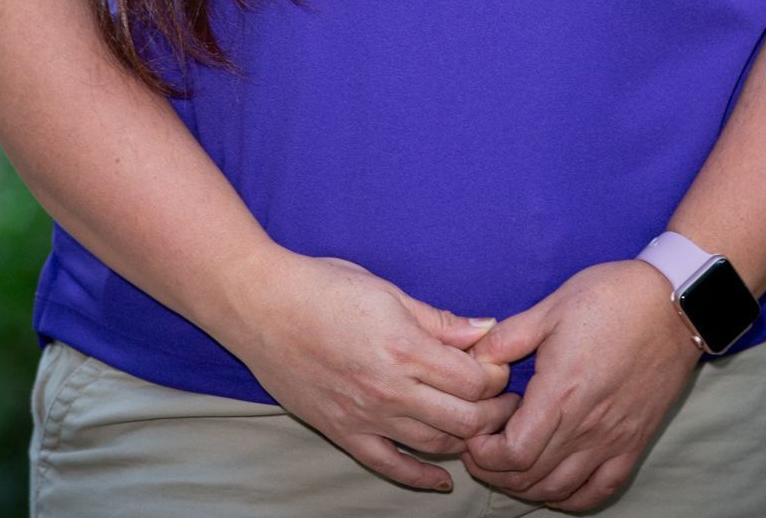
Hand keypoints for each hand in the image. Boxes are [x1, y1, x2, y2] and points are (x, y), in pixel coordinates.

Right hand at [231, 252, 520, 492]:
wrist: (261, 305)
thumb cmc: (322, 286)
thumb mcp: (387, 290)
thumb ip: (438, 319)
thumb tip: (485, 330)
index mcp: (404, 347)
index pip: (473, 379)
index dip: (495, 375)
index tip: (499, 365)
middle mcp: (389, 389)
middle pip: (464, 418)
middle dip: (494, 412)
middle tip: (504, 401)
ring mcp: (366, 416)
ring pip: (435, 444)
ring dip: (466, 439)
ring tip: (482, 426)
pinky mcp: (344, 433)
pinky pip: (391, 467)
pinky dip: (422, 478)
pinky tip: (443, 480)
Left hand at [461, 260, 703, 511]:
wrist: (673, 304)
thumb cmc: (611, 298)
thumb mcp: (552, 306)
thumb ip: (508, 337)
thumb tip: (475, 358)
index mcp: (561, 393)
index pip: (513, 453)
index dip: (484, 455)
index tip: (473, 437)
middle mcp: (587, 427)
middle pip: (531, 477)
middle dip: (496, 472)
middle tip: (480, 453)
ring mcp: (613, 440)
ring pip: (561, 489)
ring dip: (527, 488)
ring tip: (509, 468)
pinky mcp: (634, 444)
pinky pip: (600, 491)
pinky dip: (571, 498)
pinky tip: (554, 486)